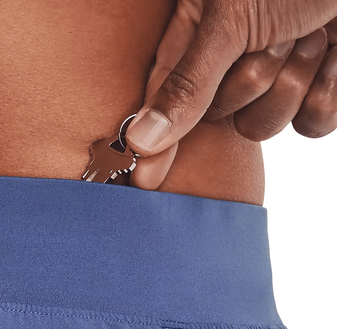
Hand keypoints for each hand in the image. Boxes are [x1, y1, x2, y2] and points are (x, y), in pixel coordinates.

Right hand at [123, 0, 336, 190]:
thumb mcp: (232, 17)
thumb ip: (187, 83)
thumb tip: (141, 139)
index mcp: (201, 28)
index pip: (165, 97)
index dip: (156, 142)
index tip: (145, 181)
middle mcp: (235, 55)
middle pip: (219, 117)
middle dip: (251, 81)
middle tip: (276, 35)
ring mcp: (280, 74)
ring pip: (263, 126)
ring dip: (293, 81)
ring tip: (310, 30)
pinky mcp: (321, 88)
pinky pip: (310, 126)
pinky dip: (328, 90)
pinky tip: (335, 52)